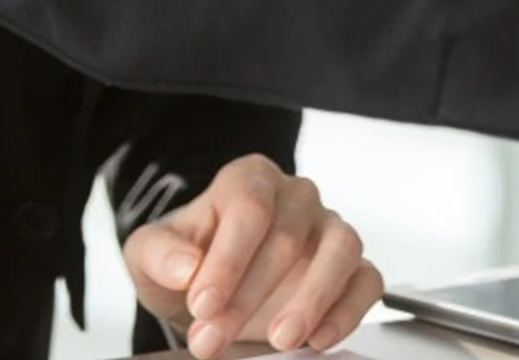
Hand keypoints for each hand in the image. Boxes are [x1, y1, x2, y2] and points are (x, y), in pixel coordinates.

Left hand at [122, 155, 383, 358]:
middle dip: (249, 294)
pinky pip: (367, 280)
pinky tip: (319, 338)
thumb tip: (184, 268)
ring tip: (280, 339)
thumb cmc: (189, 260)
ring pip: (342, 247)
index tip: (202, 304)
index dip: (228, 258)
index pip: (249, 207)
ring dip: (313, 297)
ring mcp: (329, 229)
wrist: (213, 284)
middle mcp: (296, 197)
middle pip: (288, 235)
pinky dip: (349, 309)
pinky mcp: (352, 267)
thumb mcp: (151, 253)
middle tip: (213, 339)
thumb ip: (159, 253)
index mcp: (250, 180)